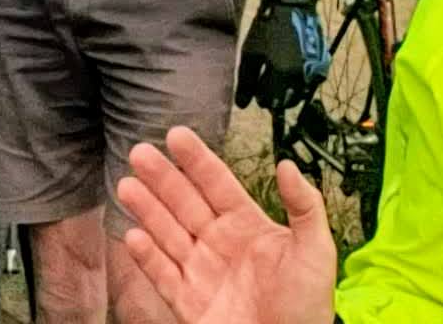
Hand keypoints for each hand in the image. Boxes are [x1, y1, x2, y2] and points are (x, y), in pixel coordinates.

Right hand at [111, 127, 334, 323]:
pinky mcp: (188, 303)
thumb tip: (288, 164)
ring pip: (167, 233)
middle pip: (185, 203)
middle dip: (162, 178)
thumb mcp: (316, 251)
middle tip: (139, 152)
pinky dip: (146, 256)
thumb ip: (304, 206)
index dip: (197, 160)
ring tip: (126, 185)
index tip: (176, 135)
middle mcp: (220, 245)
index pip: (217, 184)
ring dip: (147, 209)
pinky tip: (132, 235)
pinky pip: (162, 275)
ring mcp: (201, 273)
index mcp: (248, 227)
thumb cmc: (307, 309)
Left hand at [235, 0, 328, 108]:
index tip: (258, 86)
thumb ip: (246, 81)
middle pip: (287, 101)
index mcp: (282, 74)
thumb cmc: (266, 28)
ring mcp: (315, 71)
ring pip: (300, 94)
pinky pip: (311, 83)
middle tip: (268, 83)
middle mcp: (301, 76)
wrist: (292, 5)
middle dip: (276, 97)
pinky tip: (294, 68)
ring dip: (289, 91)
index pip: (270, 102)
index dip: (261, 97)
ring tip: (280, 74)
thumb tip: (242, 105)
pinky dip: (302, 82)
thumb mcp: (250, 53)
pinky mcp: (323, 65)